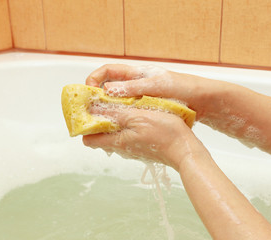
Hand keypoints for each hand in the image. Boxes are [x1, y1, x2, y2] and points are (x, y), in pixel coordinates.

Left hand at [82, 105, 199, 170]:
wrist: (185, 148)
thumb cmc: (164, 132)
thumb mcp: (136, 116)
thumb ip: (113, 113)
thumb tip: (93, 109)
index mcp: (116, 141)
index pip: (88, 139)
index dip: (85, 125)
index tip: (88, 110)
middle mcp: (122, 148)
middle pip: (102, 134)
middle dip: (101, 118)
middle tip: (107, 102)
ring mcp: (133, 148)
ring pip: (116, 133)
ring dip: (116, 119)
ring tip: (125, 105)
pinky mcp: (143, 145)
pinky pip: (129, 134)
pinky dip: (129, 123)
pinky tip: (139, 113)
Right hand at [86, 64, 215, 119]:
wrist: (202, 100)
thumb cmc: (181, 87)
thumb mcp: (155, 86)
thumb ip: (132, 87)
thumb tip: (107, 91)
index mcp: (135, 73)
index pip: (107, 71)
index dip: (94, 79)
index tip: (88, 92)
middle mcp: (135, 84)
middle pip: (109, 89)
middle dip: (97, 99)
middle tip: (90, 113)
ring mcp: (141, 97)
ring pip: (118, 103)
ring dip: (108, 111)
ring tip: (102, 123)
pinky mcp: (147, 109)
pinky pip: (128, 113)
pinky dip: (121, 119)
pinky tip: (119, 128)